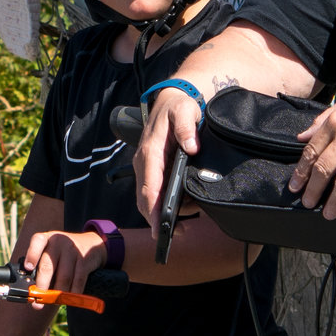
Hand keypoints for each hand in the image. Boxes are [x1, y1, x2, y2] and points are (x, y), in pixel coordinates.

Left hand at [20, 229, 105, 294]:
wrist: (90, 242)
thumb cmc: (62, 251)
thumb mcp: (50, 249)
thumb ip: (39, 263)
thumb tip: (30, 287)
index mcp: (46, 239)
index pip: (37, 242)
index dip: (32, 255)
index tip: (28, 268)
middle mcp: (59, 242)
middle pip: (48, 266)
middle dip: (42, 286)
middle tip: (38, 301)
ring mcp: (73, 251)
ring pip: (64, 277)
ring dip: (57, 294)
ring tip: (52, 302)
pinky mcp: (85, 260)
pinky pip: (78, 281)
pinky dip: (72, 292)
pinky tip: (67, 298)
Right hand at [135, 86, 204, 221]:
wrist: (170, 100)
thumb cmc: (178, 106)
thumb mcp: (185, 111)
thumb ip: (187, 128)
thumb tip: (191, 148)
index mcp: (150, 153)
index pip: (149, 189)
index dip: (153, 211)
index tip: (160, 230)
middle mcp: (144, 163)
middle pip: (145, 200)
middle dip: (157, 220)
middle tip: (178, 235)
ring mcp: (147, 167)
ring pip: (149, 198)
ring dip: (164, 213)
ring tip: (187, 220)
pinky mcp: (153, 170)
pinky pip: (155, 192)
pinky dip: (167, 203)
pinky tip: (185, 206)